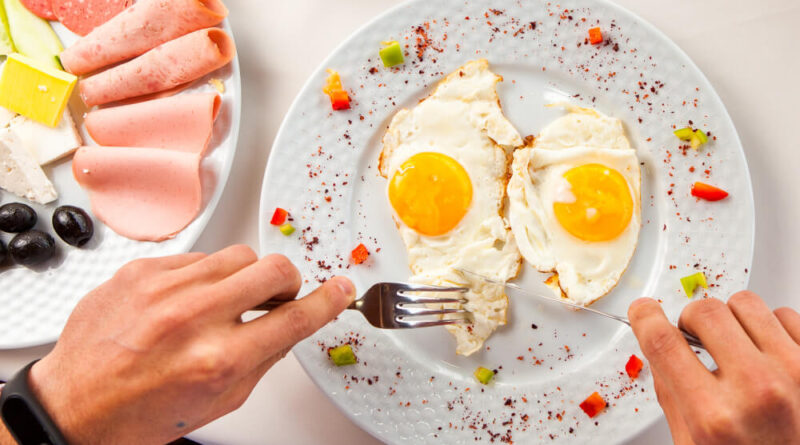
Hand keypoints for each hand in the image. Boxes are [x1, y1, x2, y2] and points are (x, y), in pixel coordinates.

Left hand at [24, 245, 354, 444]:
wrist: (74, 405)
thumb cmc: (139, 412)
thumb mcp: (218, 402)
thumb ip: (261, 360)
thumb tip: (290, 324)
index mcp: (219, 360)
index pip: (296, 317)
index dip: (328, 301)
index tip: (339, 290)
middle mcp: (193, 318)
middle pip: (275, 270)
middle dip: (286, 283)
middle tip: (276, 296)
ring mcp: (164, 288)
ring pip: (239, 255)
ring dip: (245, 276)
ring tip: (226, 300)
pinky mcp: (141, 270)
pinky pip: (198, 255)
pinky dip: (204, 276)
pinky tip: (188, 299)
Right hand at [629, 292, 799, 444]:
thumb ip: (673, 394)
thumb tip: (660, 349)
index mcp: (714, 417)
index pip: (664, 343)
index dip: (646, 318)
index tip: (644, 311)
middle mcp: (758, 392)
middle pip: (705, 312)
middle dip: (692, 321)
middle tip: (695, 338)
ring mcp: (796, 375)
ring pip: (747, 305)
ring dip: (734, 321)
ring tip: (736, 348)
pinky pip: (787, 316)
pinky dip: (772, 328)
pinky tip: (766, 354)